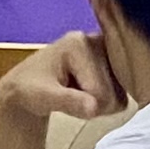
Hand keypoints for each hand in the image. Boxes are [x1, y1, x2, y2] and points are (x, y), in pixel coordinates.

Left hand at [0, 30, 120, 148]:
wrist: (26, 86)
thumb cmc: (30, 89)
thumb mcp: (43, 97)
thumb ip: (67, 101)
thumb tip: (94, 108)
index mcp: (78, 43)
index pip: (99, 90)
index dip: (86, 105)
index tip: (63, 100)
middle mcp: (97, 40)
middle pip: (114, 91)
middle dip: (95, 104)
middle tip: (70, 97)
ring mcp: (106, 50)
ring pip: (122, 94)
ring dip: (101, 103)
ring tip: (77, 94)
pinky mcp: (111, 61)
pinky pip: (123, 93)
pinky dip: (106, 99)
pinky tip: (88, 92)